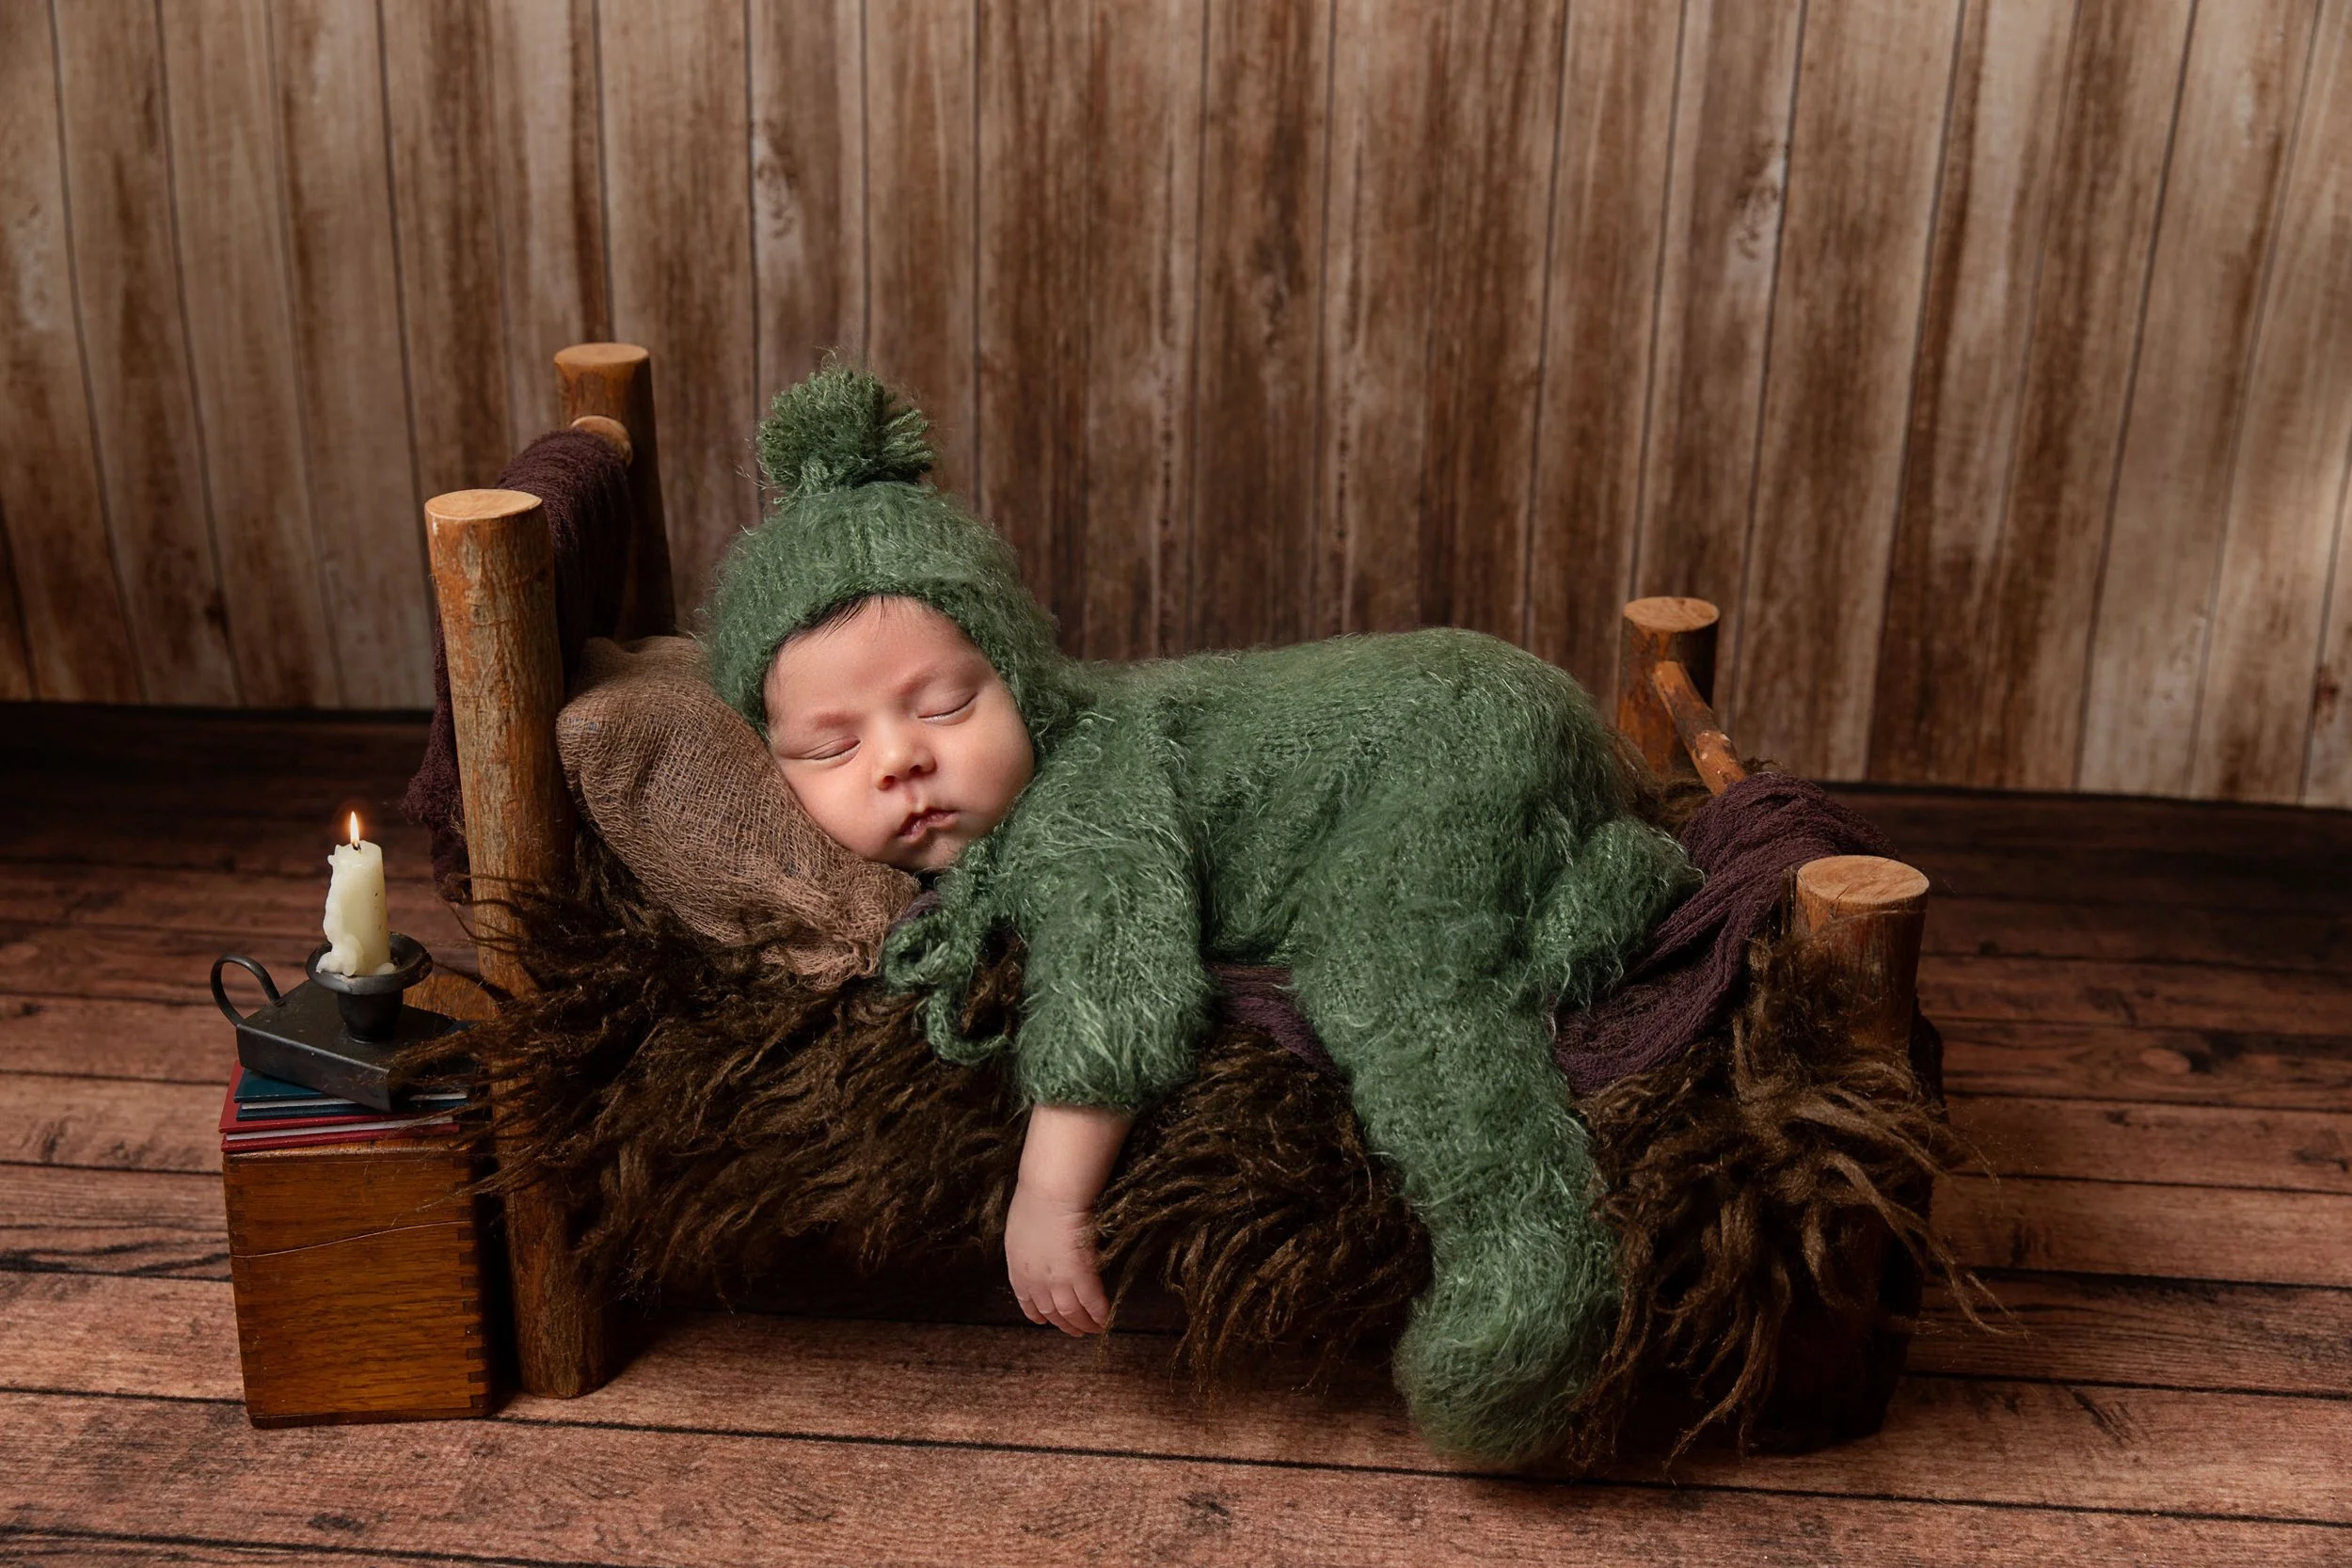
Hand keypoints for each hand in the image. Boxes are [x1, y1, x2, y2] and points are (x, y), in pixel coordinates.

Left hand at [1004, 1180, 1109, 1335]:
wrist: (1050, 1193)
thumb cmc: (1034, 1199)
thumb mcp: (1019, 1228)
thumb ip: (1026, 1247)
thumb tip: (1033, 1250)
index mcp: (1018, 1269)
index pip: (1027, 1300)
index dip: (1037, 1313)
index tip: (1043, 1321)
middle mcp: (1036, 1281)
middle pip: (1051, 1311)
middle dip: (1064, 1324)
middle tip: (1075, 1331)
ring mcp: (1058, 1281)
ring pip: (1071, 1312)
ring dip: (1083, 1324)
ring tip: (1093, 1330)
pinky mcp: (1081, 1275)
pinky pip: (1093, 1302)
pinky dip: (1100, 1314)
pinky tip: (1106, 1320)